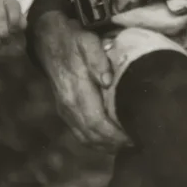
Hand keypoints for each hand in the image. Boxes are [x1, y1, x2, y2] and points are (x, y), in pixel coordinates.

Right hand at [0, 0, 23, 46]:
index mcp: (8, 0)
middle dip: (4, 34)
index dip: (14, 26)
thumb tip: (20, 28)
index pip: (13, 13)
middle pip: (0, 18)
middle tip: (5, 43)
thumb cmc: (4, 13)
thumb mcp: (15, 14)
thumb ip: (20, 22)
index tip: (13, 34)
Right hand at [34, 12, 124, 147]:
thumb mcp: (87, 41)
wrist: (49, 40)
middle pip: (91, 135)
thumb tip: (108, 80)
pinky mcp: (65, 111)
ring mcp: (65, 110)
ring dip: (106, 146)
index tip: (133, 137)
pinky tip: (111, 143)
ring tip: (127, 145)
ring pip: (85, 138)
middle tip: (136, 143)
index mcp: (75, 91)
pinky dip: (96, 142)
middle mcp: (68, 106)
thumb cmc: (74, 40)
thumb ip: (97, 60)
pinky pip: (80, 134)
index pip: (96, 122)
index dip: (115, 134)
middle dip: (114, 144)